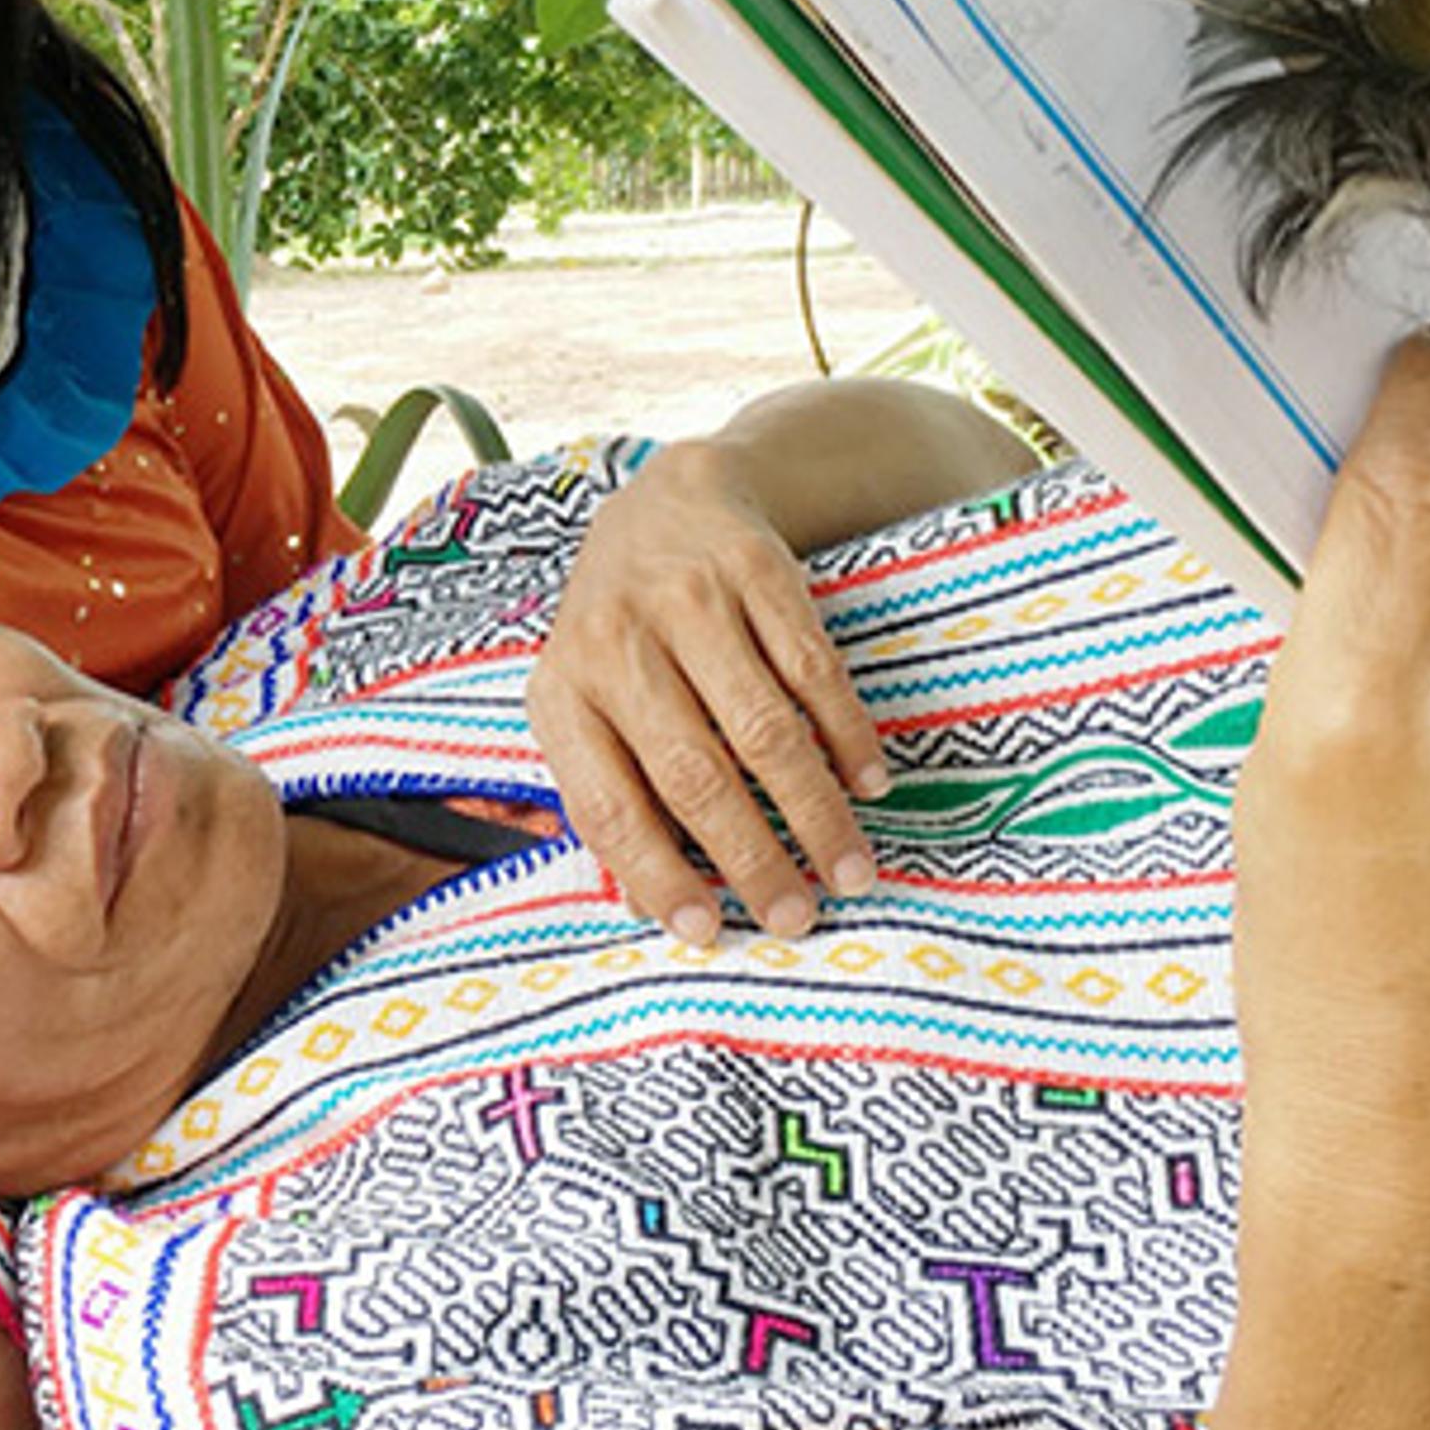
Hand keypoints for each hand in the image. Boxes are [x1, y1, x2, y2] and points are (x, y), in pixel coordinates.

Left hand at [533, 436, 888, 943]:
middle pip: (693, 773)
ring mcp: (687, 601)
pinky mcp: (755, 570)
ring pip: (763, 729)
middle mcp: (615, 642)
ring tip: (851, 870)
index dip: (656, 873)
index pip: (608, 802)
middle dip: (752, 858)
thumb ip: (610, 781)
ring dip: (814, 811)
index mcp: (561, 689)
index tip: (705, 930)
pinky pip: (812, 671)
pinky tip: (868, 782)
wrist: (667, 499)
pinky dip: (846, 736)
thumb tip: (660, 903)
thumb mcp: (585, 695)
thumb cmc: (625, 633)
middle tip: (796, 916)